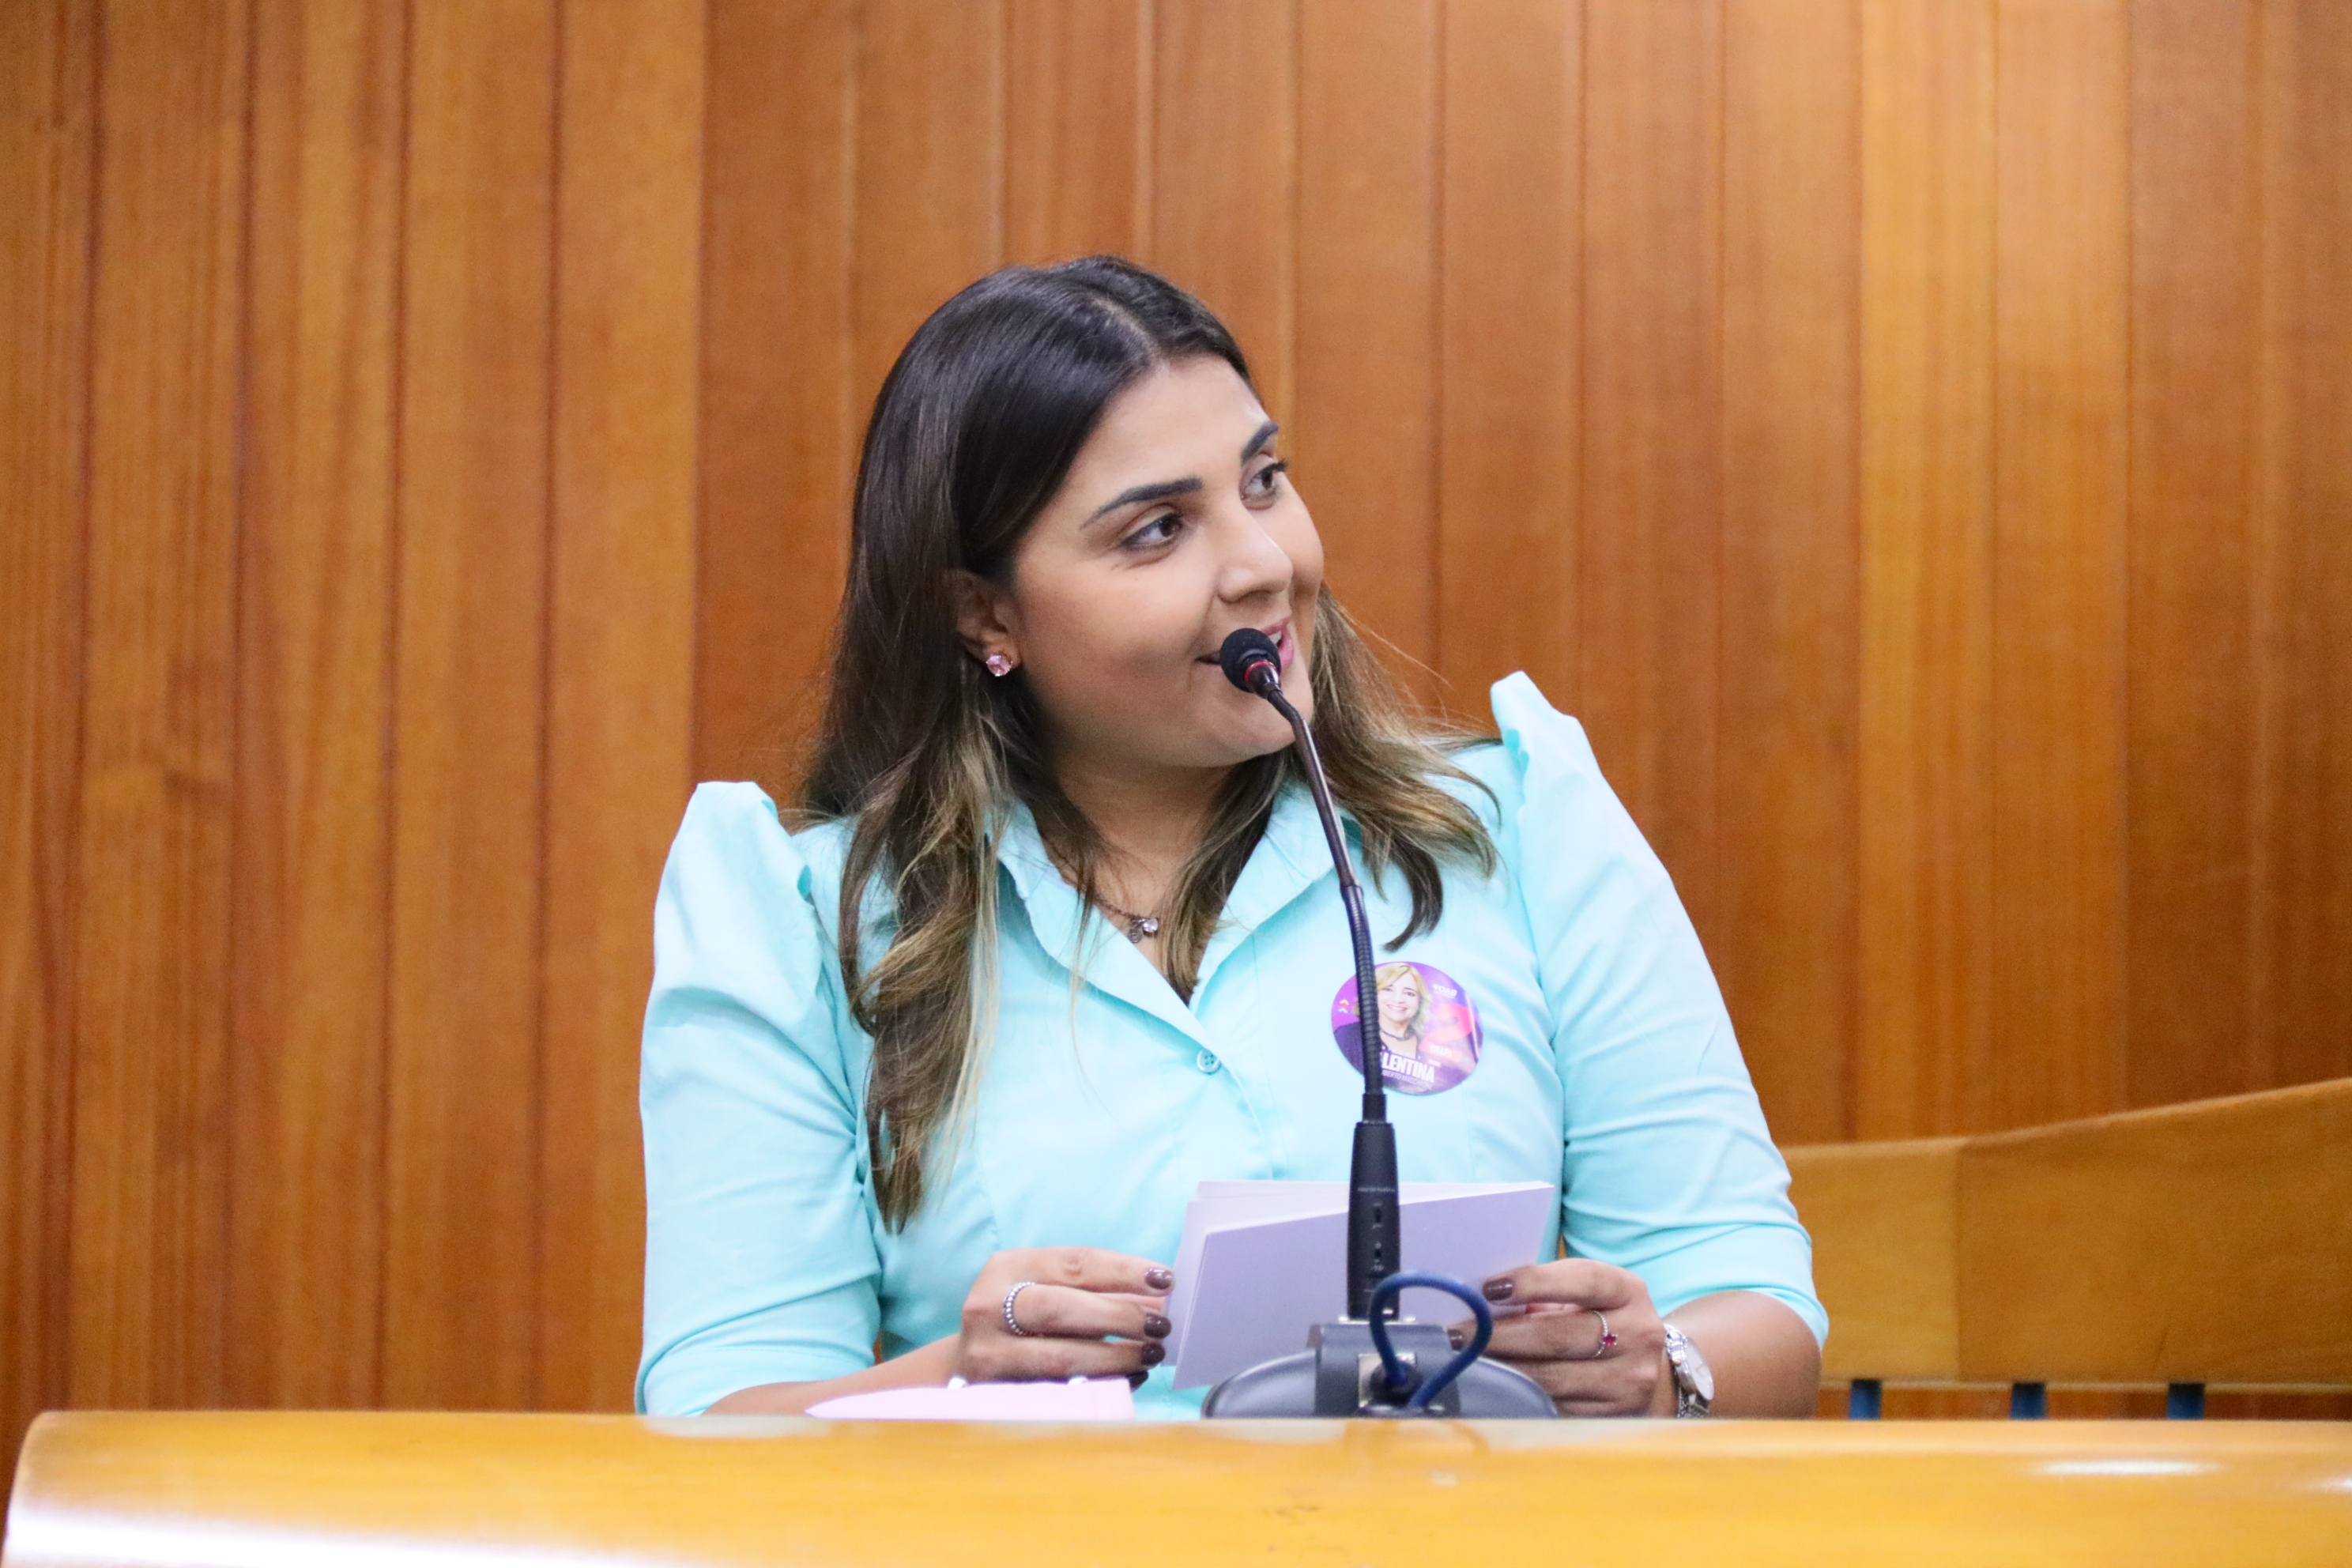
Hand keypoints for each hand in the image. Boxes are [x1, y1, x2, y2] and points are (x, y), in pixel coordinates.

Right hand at [951, 1247, 1173, 1386]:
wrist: (967, 1364)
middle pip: (1060, 1307)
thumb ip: (1098, 1290)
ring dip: (1115, 1357)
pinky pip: (1057, 1393)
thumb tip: (1159, 1299)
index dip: (1123, 1271)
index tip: (1166, 1281)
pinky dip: (1099, 1385)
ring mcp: (987, 1353)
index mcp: (1008, 1267)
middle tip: (1161, 1325)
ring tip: (1151, 1354)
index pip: (1074, 1263)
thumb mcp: (1048, 1289)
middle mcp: (988, 1306)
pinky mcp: (995, 1394)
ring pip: (1059, 1357)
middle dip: (1119, 1316)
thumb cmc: (1023, 1320)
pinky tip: (1129, 1380)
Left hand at [1454, 1260, 1670, 1416]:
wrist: (1655, 1371)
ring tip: (1465, 1362)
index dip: (1533, 1283)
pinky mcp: (1614, 1416)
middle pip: (1559, 1335)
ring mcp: (1629, 1381)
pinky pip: (1556, 1409)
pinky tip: (1492, 1390)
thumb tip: (1483, 1301)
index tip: (1488, 1288)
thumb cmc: (1601, 1320)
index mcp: (1627, 1291)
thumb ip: (1546, 1292)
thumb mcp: (1589, 1295)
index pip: (1582, 1280)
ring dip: (1502, 1371)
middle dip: (1500, 1335)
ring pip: (1553, 1378)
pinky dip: (1519, 1399)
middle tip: (1457, 1334)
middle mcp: (1638, 1334)